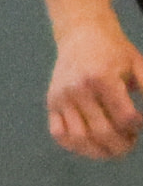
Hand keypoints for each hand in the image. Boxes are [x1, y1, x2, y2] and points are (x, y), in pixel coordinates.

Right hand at [47, 20, 142, 157]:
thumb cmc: (114, 51)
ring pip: (79, 139)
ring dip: (99, 151)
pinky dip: (75, 146)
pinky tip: (90, 144)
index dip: (137, 127)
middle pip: (103, 132)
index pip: (125, 118)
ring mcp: (62, 98)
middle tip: (129, 143)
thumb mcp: (138, 64)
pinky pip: (59, 134)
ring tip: (111, 147)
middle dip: (121, 145)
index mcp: (102, 78)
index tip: (139, 123)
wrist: (81, 34)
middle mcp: (78, 89)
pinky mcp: (51, 103)